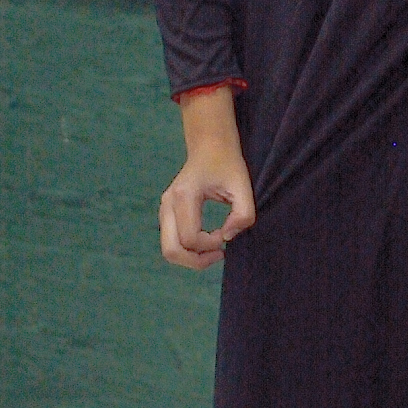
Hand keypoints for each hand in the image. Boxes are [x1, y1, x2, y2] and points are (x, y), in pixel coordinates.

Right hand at [159, 91, 255, 269]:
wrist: (210, 146)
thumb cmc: (228, 164)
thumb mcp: (243, 186)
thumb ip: (243, 214)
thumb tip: (227, 237)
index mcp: (184, 196)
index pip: (190, 238)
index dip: (210, 245)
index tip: (226, 235)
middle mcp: (168, 204)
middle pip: (171, 250)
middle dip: (196, 261)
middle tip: (219, 254)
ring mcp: (164, 208)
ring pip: (169, 250)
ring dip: (191, 257)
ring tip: (215, 249)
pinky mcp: (166, 212)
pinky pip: (172, 241)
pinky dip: (188, 249)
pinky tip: (208, 241)